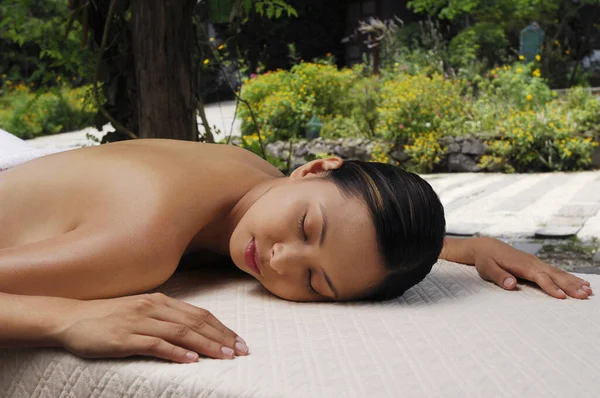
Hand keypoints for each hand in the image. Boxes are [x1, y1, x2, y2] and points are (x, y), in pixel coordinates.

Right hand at [55, 292, 248, 362]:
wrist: (70, 318)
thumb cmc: (108, 317)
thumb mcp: (141, 311)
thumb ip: (165, 318)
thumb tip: (193, 332)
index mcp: (160, 301)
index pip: (199, 314)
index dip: (222, 327)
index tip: (239, 340)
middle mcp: (153, 308)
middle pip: (196, 323)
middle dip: (222, 337)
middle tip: (241, 351)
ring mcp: (139, 322)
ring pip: (181, 333)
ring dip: (206, 345)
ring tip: (224, 356)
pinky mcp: (124, 338)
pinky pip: (155, 345)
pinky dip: (176, 352)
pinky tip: (191, 360)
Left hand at [469, 237, 592, 298]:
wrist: (486, 246)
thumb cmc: (486, 259)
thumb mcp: (487, 268)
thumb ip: (499, 276)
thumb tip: (512, 285)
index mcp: (521, 265)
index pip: (539, 277)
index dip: (550, 287)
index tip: (562, 296)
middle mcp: (532, 263)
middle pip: (554, 275)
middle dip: (570, 285)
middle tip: (584, 295)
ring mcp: (536, 263)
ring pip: (558, 272)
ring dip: (573, 281)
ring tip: (588, 290)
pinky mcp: (536, 264)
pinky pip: (555, 271)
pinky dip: (568, 277)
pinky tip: (579, 283)